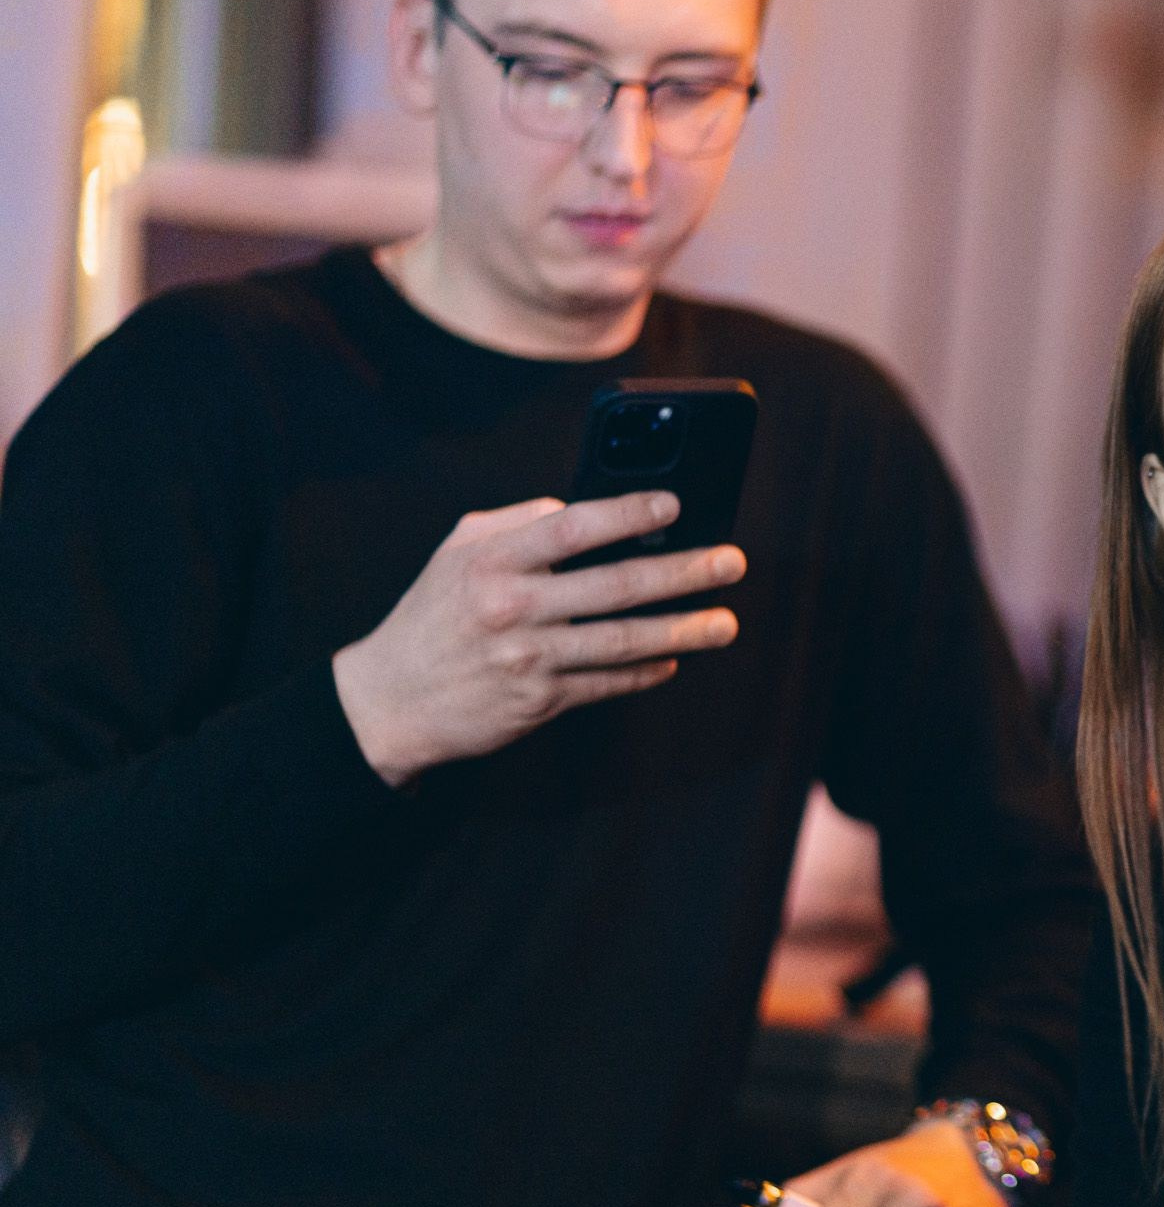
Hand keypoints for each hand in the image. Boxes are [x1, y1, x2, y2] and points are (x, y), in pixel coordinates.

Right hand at [331, 492, 745, 785]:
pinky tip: (675, 659)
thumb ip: (519, 522)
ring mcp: (528, 658)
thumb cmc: (432, 615)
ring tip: (724, 622)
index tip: (674, 505)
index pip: (572, 527)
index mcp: (492, 561)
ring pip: (623, 641)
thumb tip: (582, 505)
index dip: (628, 513)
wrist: (389, 701)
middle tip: (731, 562)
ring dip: (683, 631)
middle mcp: (512, 607)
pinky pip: (606, 683)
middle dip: (683, 573)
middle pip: (615, 586)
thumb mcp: (457, 552)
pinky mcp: (538, 701)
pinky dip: (645, 672)